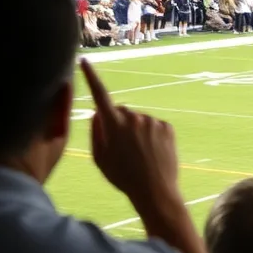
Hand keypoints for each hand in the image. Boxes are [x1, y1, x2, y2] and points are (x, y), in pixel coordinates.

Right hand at [80, 59, 182, 215]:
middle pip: (121, 112)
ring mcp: (152, 121)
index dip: (91, 77)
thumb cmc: (122, 177)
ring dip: (136, 131)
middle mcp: (134, 117)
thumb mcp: (100, 159)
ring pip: (138, 120)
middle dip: (118, 123)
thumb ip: (96, 132)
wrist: (155, 191)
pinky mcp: (167, 127)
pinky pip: (154, 126)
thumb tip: (97, 113)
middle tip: (122, 148)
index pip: (99, 95)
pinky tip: (152, 153)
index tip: (85, 61)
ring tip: (139, 154)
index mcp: (113, 125)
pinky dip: (151, 135)